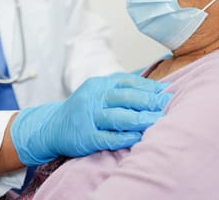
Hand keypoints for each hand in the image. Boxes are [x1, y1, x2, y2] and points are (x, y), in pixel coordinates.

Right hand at [11, 73, 171, 165]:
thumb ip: (120, 89)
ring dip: (139, 118)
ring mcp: (88, 117)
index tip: (165, 91)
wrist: (51, 127)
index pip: (126, 82)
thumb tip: (155, 89)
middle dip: (148, 100)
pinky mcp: (85, 136)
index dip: (147, 86)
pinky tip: (137, 137)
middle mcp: (93, 98)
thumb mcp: (97, 92)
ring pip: (117, 116)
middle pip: (124, 97)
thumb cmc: (83, 109)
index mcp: (98, 85)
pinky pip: (107, 137)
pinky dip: (124, 137)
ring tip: (157, 120)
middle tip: (166, 104)